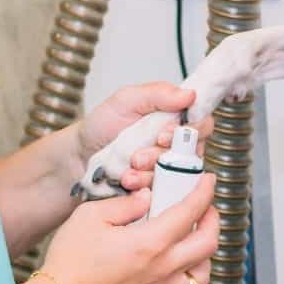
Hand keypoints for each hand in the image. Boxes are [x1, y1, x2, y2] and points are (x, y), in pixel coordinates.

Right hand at [41, 175, 219, 283]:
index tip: (208, 182)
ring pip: (203, 274)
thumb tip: (146, 197)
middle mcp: (163, 269)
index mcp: (150, 242)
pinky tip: (185, 275)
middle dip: (213, 220)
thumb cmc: (69, 262)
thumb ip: (124, 204)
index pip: (191, 211)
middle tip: (205, 208)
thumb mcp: (90, 217)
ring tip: (195, 241)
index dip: (204, 192)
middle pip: (208, 243)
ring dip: (206, 254)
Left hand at [75, 83, 215, 193]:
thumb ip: (158, 93)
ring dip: (151, 172)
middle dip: (163, 154)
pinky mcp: (160, 186)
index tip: (165, 133)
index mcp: (175, 118)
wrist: (80, 156)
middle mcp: (177, 143)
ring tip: (128, 169)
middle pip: (193, 152)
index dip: (191, 130)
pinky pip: (165, 190)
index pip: (203, 123)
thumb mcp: (126, 100)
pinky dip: (145, 185)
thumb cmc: (103, 126)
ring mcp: (170, 167)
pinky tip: (128, 180)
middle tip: (139, 156)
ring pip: (178, 174)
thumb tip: (190, 94)